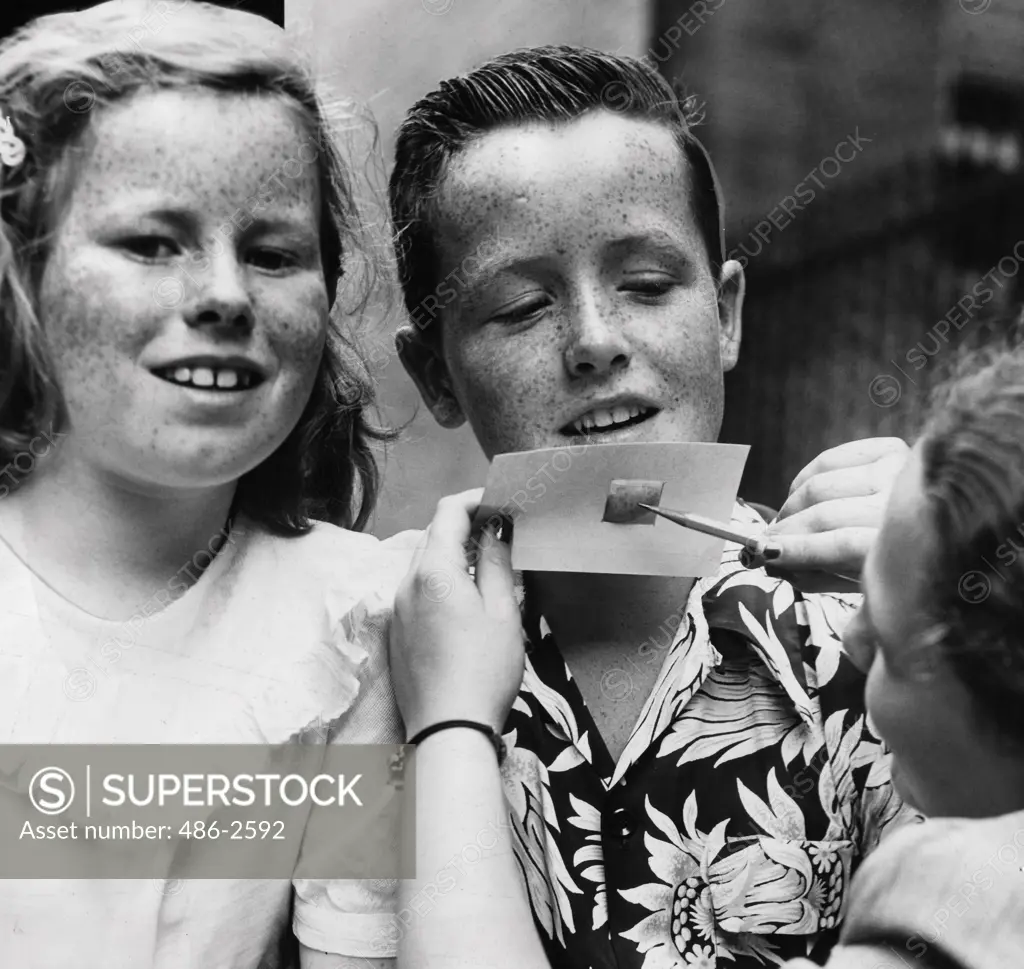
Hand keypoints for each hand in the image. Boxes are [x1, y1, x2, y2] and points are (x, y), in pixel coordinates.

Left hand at [389, 488, 524, 737]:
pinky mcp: (396, 632)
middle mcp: (407, 584)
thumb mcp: (502, 611)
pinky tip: (463, 599)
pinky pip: (416, 590)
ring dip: (450, 554)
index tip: (499, 502)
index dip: (474, 500)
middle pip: (432, 535)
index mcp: (434, 572)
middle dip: (463, 525)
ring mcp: (397, 609)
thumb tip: (495, 530)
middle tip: (499, 531)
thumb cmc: (483, 671)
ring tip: (484, 564)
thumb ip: (495, 563)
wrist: (448, 729)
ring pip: (422, 563)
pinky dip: (438, 581)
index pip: (447, 512)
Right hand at [764, 437, 908, 592]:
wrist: (936, 526)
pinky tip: (799, 494)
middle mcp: (904, 503)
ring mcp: (898, 472)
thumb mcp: (856, 581)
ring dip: (792, 505)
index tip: (766, 554)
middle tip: (767, 541)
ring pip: (820, 485)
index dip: (799, 549)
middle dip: (787, 529)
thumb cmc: (891, 560)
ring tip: (785, 521)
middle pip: (826, 514)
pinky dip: (804, 477)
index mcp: (905, 545)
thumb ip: (814, 576)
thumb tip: (773, 563)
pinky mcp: (889, 449)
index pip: (842, 544)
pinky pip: (828, 458)